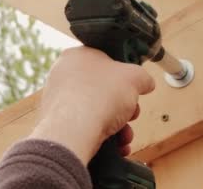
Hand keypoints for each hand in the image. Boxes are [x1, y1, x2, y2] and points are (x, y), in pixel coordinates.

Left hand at [29, 46, 154, 164]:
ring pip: (96, 111)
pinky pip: (85, 128)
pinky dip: (104, 137)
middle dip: (123, 105)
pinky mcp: (57, 123)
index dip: (122, 75)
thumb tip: (145, 82)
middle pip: (102, 89)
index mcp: (76, 56)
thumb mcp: (134, 77)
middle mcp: (62, 76)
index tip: (133, 87)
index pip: (103, 60)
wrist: (73, 130)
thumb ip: (142, 77)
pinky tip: (117, 145)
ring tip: (125, 134)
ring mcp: (57, 100)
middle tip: (131, 112)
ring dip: (118, 125)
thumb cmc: (100, 95)